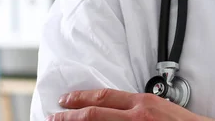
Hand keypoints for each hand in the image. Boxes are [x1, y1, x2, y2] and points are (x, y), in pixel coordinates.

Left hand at [46, 89, 214, 120]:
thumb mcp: (161, 108)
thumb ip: (140, 107)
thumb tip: (119, 110)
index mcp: (142, 104)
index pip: (104, 97)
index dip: (81, 97)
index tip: (66, 100)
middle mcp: (136, 117)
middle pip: (94, 114)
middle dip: (69, 116)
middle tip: (52, 116)